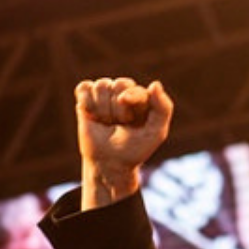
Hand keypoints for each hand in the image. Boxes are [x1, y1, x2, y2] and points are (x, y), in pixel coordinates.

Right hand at [76, 77, 171, 206]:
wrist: (110, 164)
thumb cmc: (135, 149)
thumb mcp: (156, 132)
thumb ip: (163, 108)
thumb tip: (155, 84)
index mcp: (142, 97)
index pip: (136, 86)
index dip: (129, 96)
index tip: (125, 112)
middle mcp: (124, 92)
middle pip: (118, 84)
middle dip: (117, 109)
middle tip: (119, 125)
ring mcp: (105, 94)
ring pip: (101, 86)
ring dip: (102, 109)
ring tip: (107, 123)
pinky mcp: (86, 99)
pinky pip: (84, 88)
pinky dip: (86, 102)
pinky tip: (92, 117)